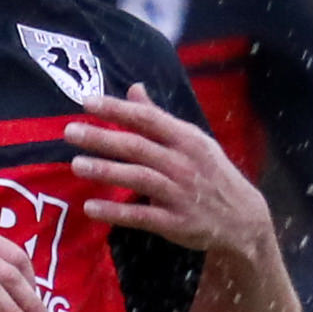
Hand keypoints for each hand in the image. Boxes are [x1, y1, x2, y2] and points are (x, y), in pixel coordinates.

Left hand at [69, 88, 273, 262]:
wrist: (243, 219)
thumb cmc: (211, 174)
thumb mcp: (193, 141)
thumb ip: (159, 117)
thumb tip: (133, 89)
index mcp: (187, 139)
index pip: (147, 119)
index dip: (117, 110)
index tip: (87, 102)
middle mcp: (184, 163)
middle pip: (138, 147)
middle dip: (102, 138)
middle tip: (70, 131)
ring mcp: (180, 193)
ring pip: (139, 178)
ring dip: (106, 171)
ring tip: (76, 165)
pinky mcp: (176, 222)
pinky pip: (141, 216)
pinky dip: (116, 212)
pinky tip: (91, 207)